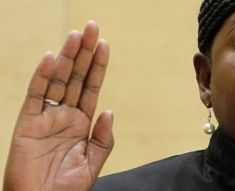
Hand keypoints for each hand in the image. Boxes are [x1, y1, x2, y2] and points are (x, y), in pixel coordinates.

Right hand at [4, 21, 112, 190]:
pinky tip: (50, 59)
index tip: (105, 44)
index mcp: (81, 123)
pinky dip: (42, 77)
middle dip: (84, 53)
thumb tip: (109, 110)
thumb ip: (102, 138)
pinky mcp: (27, 124)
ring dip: (66, 57)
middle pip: (75, 78)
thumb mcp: (93, 163)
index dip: (97, 66)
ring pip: (57, 81)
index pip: (91, 88)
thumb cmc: (66, 189)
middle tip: (92, 28)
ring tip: (76, 35)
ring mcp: (45, 118)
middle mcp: (64, 116)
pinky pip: (35, 97)